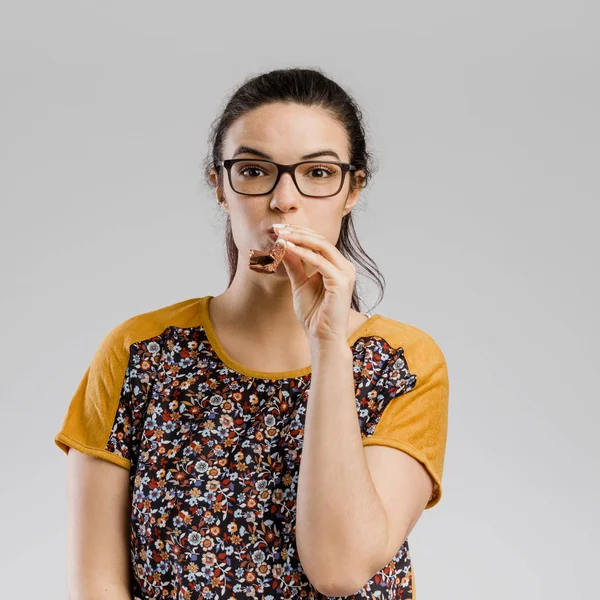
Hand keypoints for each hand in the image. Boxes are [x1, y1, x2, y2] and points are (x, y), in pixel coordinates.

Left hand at [274, 223, 355, 344]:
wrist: (322, 337)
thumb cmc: (314, 314)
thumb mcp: (300, 284)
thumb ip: (295, 265)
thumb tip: (284, 245)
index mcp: (337, 266)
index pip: (318, 241)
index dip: (298, 233)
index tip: (278, 230)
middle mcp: (345, 266)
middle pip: (320, 240)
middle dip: (297, 232)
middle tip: (277, 228)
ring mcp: (345, 273)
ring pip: (321, 246)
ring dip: (299, 238)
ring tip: (280, 235)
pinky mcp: (341, 281)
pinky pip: (319, 261)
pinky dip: (303, 253)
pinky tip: (288, 248)